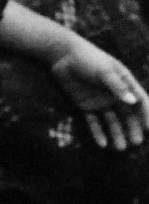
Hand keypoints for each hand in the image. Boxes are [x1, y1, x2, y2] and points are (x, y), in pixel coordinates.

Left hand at [50, 36, 148, 150]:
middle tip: (136, 143)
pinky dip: (98, 132)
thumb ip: (117, 86)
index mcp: (125, 83)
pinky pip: (93, 121)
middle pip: (127, 115)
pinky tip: (102, 144)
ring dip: (116, 134)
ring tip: (120, 148)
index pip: (140, 101)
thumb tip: (133, 102)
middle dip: (132, 129)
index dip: (146, 115)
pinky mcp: (85, 105)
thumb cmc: (88, 59)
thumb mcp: (104, 71)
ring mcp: (100, 101)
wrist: (62, 55)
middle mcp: (114, 94)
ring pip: (111, 121)